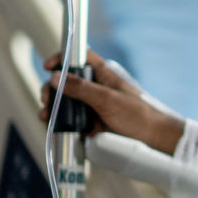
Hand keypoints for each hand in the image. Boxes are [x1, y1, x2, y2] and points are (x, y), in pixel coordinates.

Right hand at [40, 50, 184, 153]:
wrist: (152, 140)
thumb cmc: (138, 115)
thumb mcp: (107, 99)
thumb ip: (81, 88)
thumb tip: (56, 77)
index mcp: (103, 75)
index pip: (81, 58)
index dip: (63, 58)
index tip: (48, 66)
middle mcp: (96, 88)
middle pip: (67, 81)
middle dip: (52, 88)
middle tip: (47, 98)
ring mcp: (92, 106)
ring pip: (65, 101)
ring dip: (52, 106)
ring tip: (46, 115)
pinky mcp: (90, 123)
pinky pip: (70, 119)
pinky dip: (58, 121)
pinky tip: (51, 125)